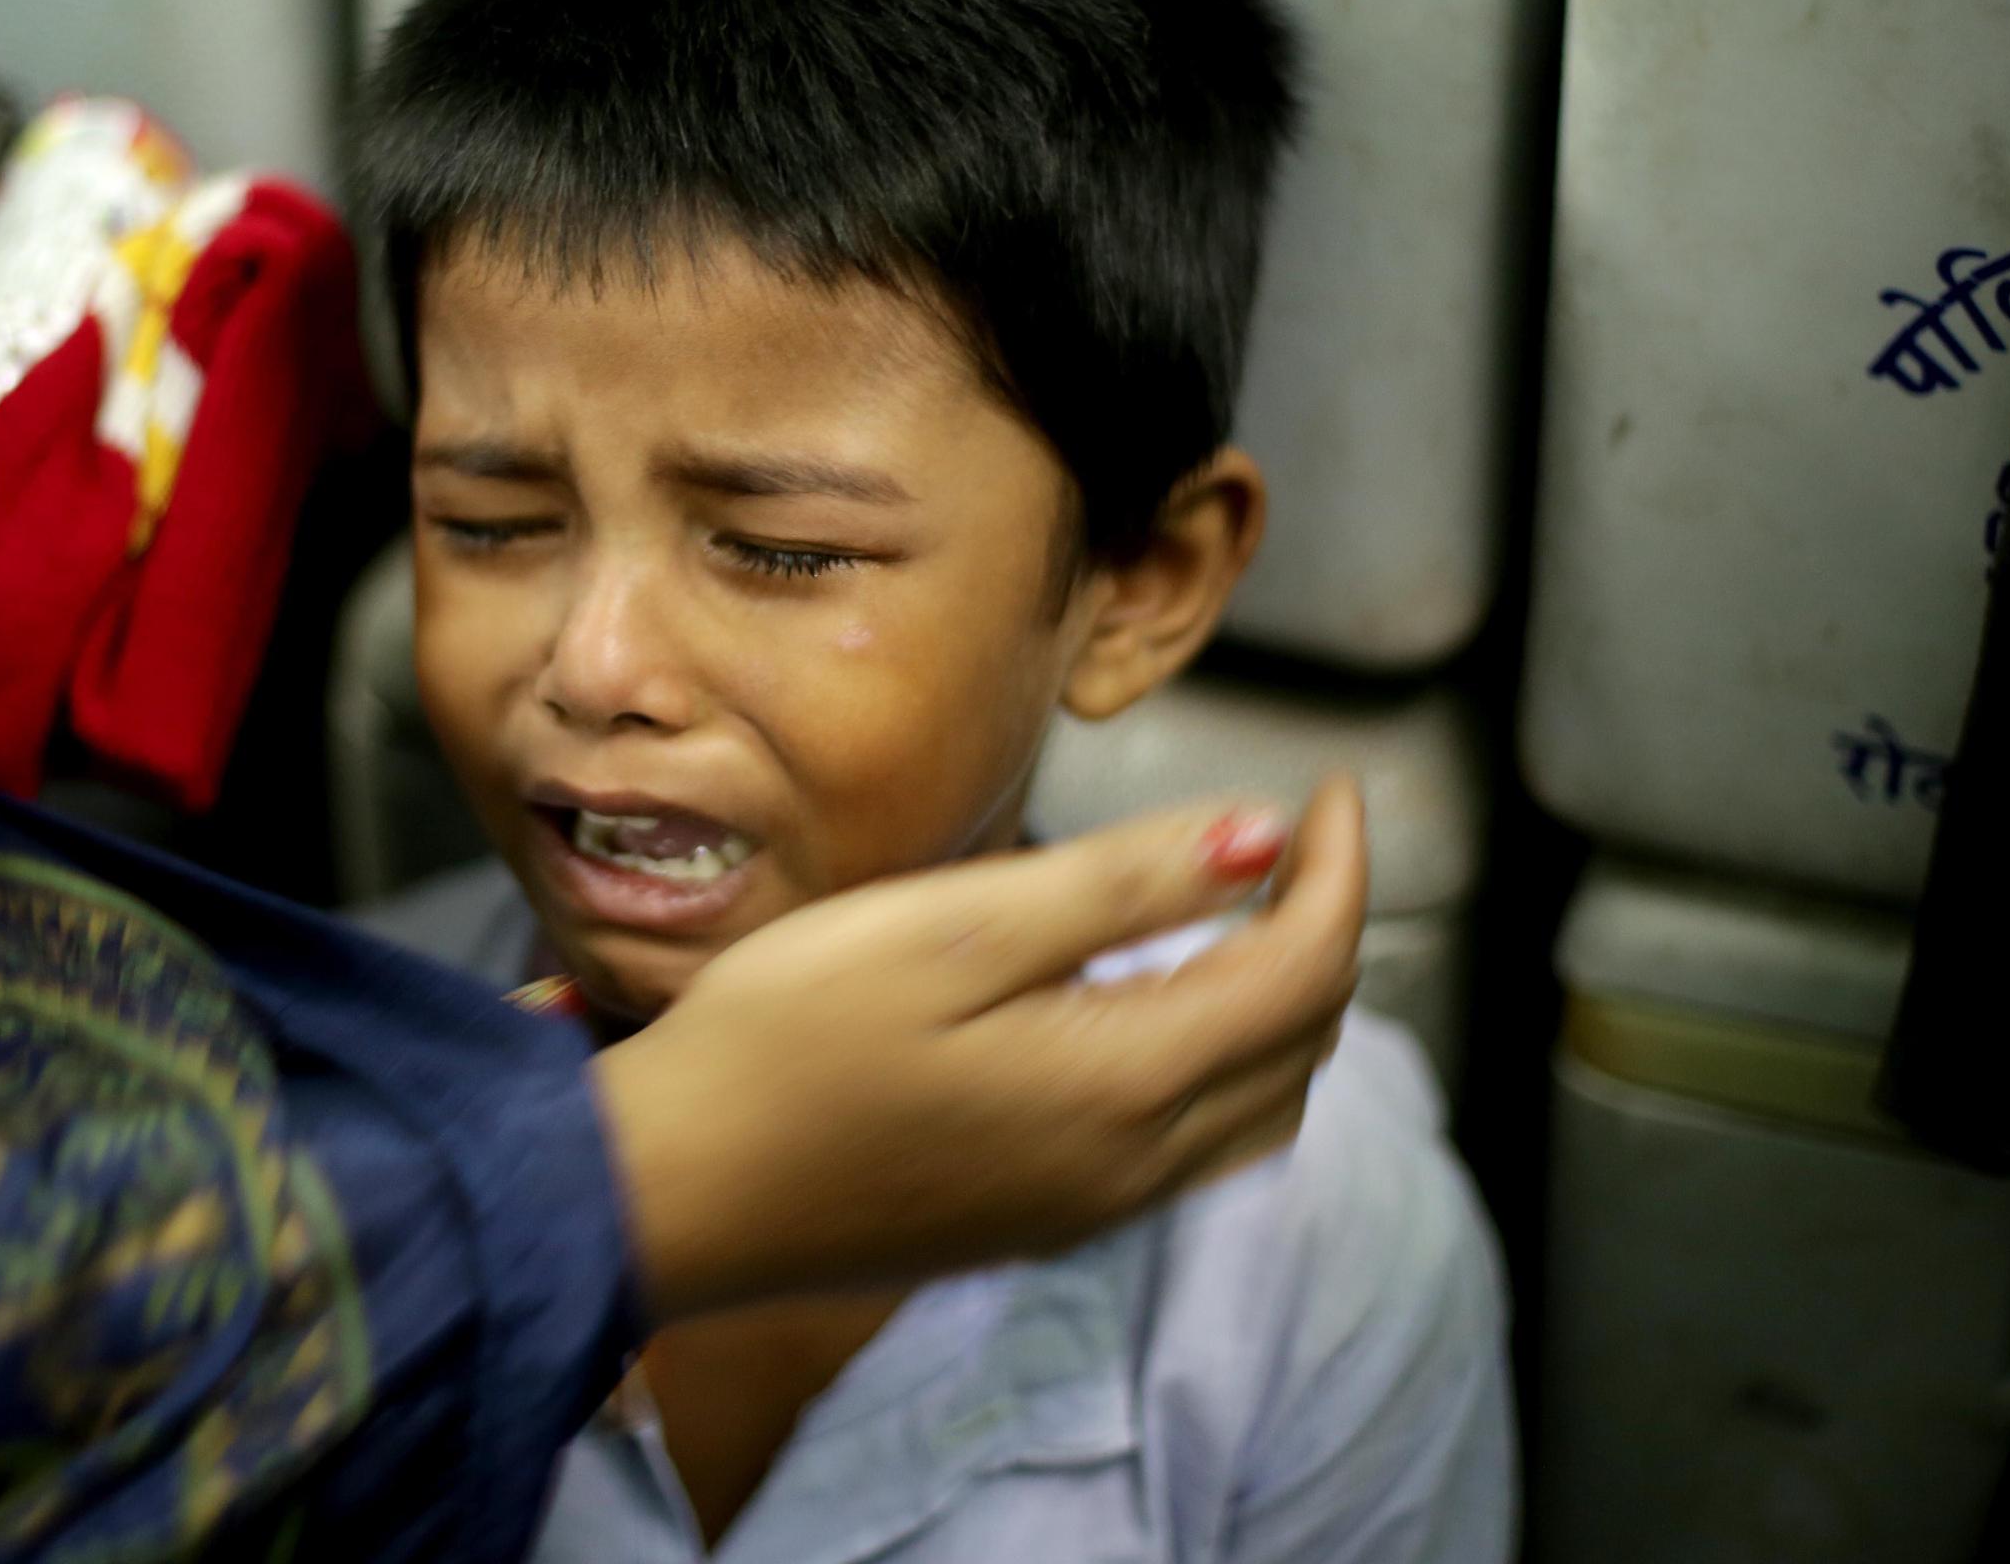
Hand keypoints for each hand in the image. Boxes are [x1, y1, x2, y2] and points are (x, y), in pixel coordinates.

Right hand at [592, 776, 1366, 1322]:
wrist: (671, 1194)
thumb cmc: (786, 1040)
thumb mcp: (949, 928)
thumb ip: (1115, 886)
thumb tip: (1262, 839)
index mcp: (1126, 1080)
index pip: (1302, 968)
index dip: (1338, 868)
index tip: (1330, 786)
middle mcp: (1134, 1163)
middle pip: (1302, 1047)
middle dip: (1325, 929)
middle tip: (1304, 835)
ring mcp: (1089, 1207)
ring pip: (1261, 1112)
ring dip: (1290, 1013)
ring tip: (1255, 916)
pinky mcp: (1038, 1224)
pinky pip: (1194, 1153)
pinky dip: (1230, 1071)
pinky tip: (1168, 1017)